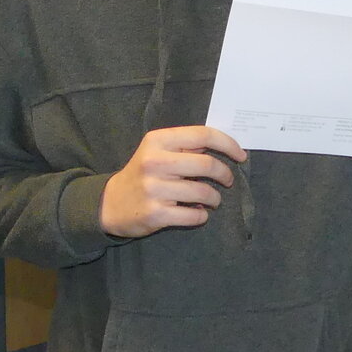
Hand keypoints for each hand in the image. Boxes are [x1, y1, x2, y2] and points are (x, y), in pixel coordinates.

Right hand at [100, 125, 248, 237]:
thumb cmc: (142, 174)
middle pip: (207, 164)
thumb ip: (185, 147)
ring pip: (204, 193)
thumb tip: (225, 147)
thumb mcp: (157, 151)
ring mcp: (154, 189)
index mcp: (158, 141)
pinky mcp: (156, 214)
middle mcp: (154, 162)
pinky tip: (197, 213)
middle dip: (225, 174)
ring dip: (215, 198)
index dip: (227, 144)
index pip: (202, 135)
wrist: (110, 203)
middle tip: (228, 181)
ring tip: (212, 200)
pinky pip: (194, 215)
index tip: (240, 155)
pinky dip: (202, 216)